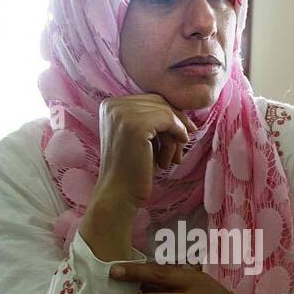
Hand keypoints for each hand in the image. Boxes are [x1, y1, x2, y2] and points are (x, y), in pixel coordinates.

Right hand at [94, 94, 195, 209]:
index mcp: (110, 105)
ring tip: (173, 158)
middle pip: (159, 102)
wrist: (119, 194)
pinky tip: (173, 157)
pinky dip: (177, 136)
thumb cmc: (133, 168)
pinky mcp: (135, 125)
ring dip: (175, 135)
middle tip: (184, 143)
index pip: (150, 99)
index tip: (182, 134)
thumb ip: (152, 117)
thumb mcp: (141, 136)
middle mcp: (113, 105)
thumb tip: (183, 108)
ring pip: (165, 111)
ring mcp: (122, 113)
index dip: (170, 116)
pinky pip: (168, 120)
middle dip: (176, 122)